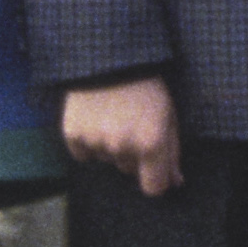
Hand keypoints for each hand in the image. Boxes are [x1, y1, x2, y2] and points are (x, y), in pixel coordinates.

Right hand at [60, 74, 181, 198]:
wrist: (109, 58)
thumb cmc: (146, 87)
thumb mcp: (168, 115)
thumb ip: (171, 152)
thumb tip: (174, 183)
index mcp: (151, 144)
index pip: (153, 188)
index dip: (155, 180)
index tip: (154, 169)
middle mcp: (123, 147)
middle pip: (129, 171)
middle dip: (134, 155)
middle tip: (133, 125)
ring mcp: (96, 142)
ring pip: (107, 160)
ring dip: (111, 147)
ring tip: (114, 116)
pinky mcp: (73, 135)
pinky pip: (84, 154)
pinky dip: (88, 142)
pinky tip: (95, 119)